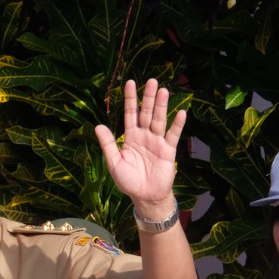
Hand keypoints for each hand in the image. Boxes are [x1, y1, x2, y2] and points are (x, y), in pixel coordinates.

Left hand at [93, 78, 185, 209]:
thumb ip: (108, 144)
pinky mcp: (168, 151)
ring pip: (159, 120)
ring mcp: (157, 142)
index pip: (130, 114)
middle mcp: (144, 136)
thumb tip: (98, 126)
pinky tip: (181, 112)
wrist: (145, 197)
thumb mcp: (114, 162)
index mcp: (130, 137)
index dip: (130, 99)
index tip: (130, 82)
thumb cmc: (128, 181)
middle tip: (151, 81)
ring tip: (163, 91)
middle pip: (146, 113)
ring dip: (161, 106)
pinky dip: (177, 125)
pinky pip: (173, 135)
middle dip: (148, 97)